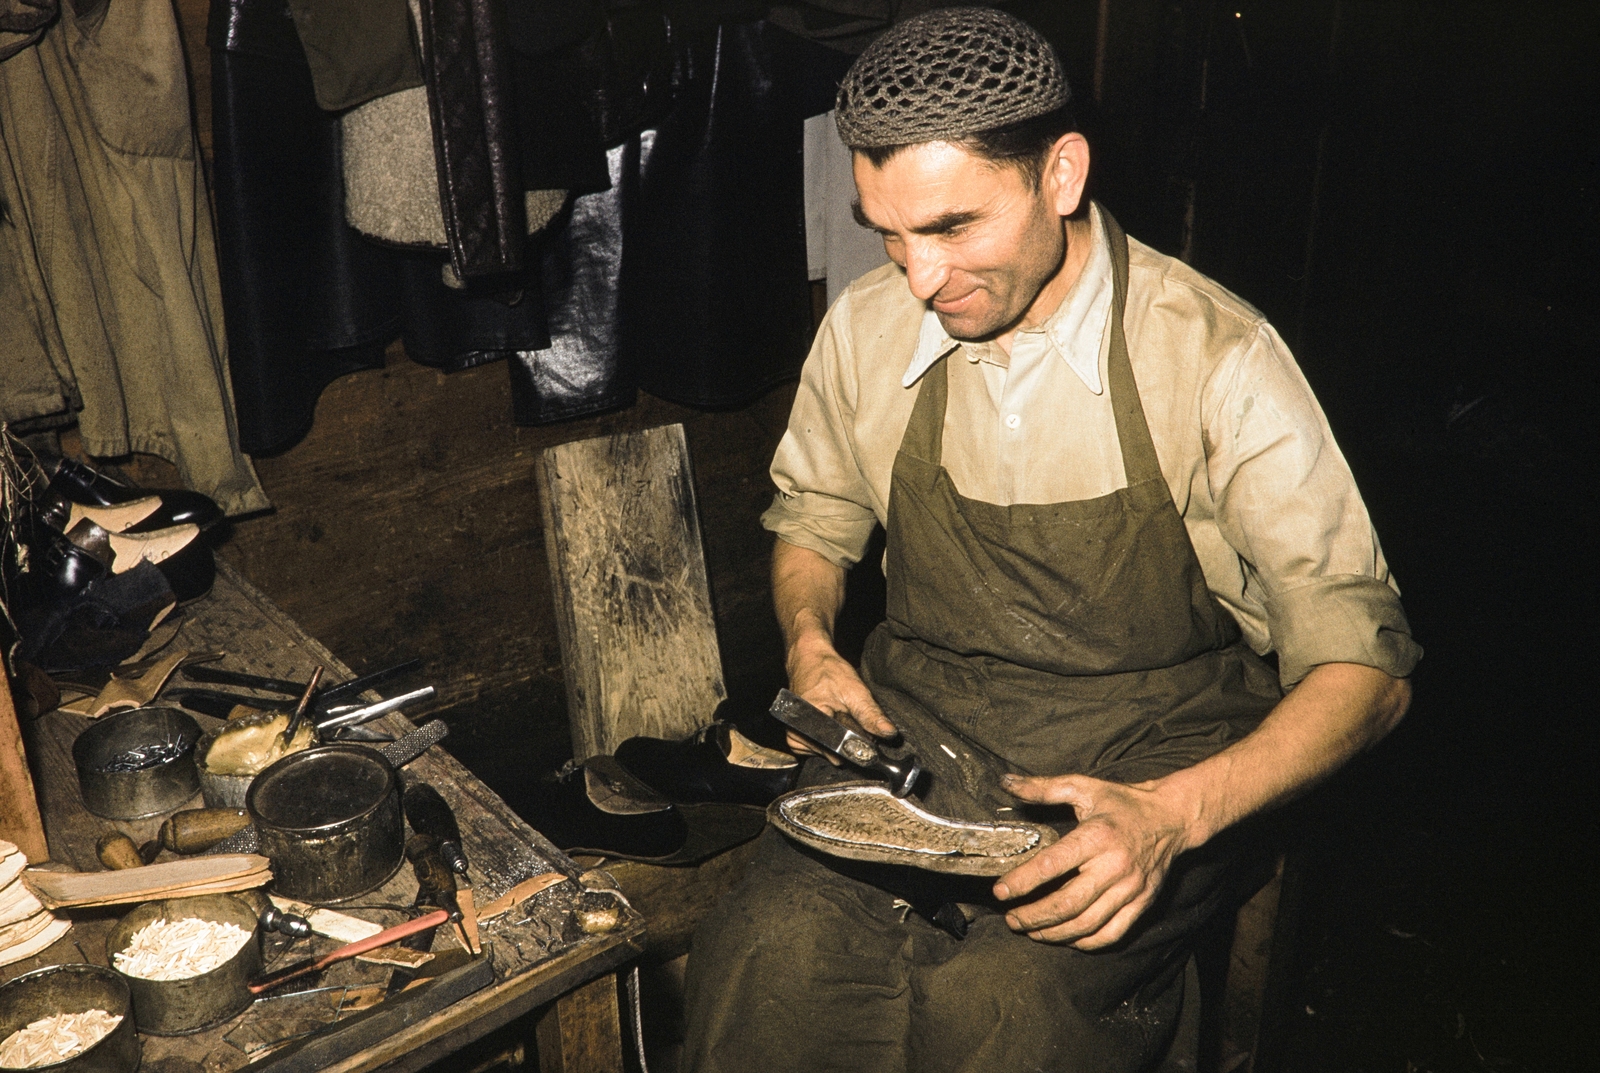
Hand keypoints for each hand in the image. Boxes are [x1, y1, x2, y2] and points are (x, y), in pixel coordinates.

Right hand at [783, 634, 895, 757]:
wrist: (809, 658)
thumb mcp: (854, 689)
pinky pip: (815, 749)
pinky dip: (826, 740)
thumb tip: (888, 733)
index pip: (836, 750)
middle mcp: (795, 732)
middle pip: (830, 754)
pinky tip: (829, 723)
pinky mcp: (794, 736)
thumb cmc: (827, 670)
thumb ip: (870, 714)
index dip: (853, 747)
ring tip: (837, 717)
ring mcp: (792, 736)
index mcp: (807, 722)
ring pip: (823, 754)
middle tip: (848, 719)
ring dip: (836, 742)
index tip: (865, 739)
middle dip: (845, 743)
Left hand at [992, 773, 1192, 949]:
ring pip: (1087, 924)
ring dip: (1054, 933)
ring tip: (1031, 930)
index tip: (1000, 892)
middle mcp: (1115, 866)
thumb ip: (1043, 788)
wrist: (1172, 817)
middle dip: (1034, 916)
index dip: (1022, 881)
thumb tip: (1006, 782)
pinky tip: (1065, 937)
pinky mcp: (1142, 903)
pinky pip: (1111, 933)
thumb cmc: (1122, 802)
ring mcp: (1131, 889)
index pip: (1052, 865)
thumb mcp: (1083, 787)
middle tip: (1011, 919)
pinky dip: (1085, 941)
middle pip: (1068, 903)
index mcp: (1096, 836)